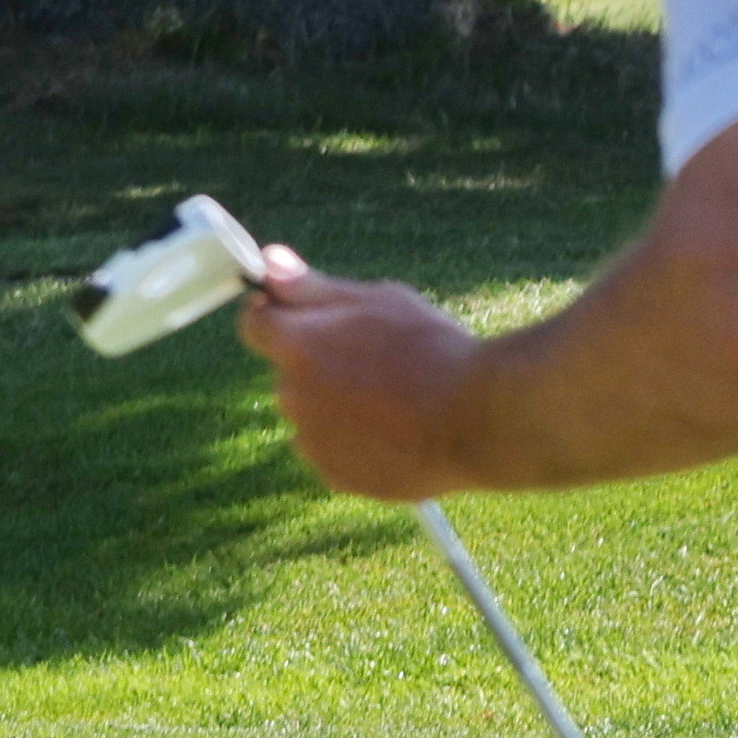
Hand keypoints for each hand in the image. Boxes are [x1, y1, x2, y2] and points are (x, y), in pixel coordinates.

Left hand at [238, 247, 492, 501]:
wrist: (481, 421)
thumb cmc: (436, 351)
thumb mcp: (382, 301)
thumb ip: (315, 287)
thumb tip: (267, 260)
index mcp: (296, 344)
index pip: (255, 323)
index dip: (281, 316)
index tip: (313, 318)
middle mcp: (290, 393)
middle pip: (291, 373)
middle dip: (321, 365)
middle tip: (380, 363)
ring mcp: (311, 440)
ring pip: (314, 415)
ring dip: (339, 407)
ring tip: (397, 403)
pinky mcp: (336, 477)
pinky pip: (335, 454)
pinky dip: (357, 445)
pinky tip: (399, 434)